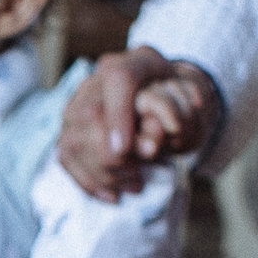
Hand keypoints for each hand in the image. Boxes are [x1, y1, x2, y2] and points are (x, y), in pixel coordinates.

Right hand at [59, 47, 220, 197]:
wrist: (166, 97)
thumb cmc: (180, 101)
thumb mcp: (191, 103)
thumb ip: (176, 116)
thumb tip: (147, 148)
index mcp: (134, 62)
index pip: (120, 79)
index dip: (119, 115)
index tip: (124, 151)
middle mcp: (98, 81)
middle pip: (88, 114)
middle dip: (111, 157)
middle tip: (138, 179)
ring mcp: (76, 105)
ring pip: (73, 140)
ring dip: (103, 173)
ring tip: (133, 185)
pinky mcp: (68, 130)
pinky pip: (66, 158)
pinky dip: (88, 182)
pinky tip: (111, 195)